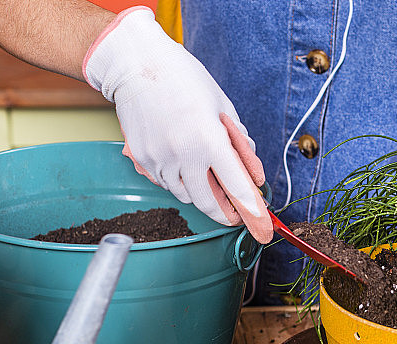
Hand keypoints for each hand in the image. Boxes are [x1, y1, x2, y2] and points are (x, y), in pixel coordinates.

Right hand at [83, 7, 272, 242]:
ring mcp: (159, 159)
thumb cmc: (184, 79)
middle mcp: (183, 154)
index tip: (261, 225)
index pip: (236, 187)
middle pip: (208, 203)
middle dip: (225, 213)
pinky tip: (184, 166)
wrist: (135, 65)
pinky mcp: (142, 159)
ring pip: (186, 196)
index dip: (252, 210)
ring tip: (209, 181)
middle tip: (236, 214)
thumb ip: (239, 142)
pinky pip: (166, 183)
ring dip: (201, 196)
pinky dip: (179, 182)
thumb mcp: (223, 106)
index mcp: (209, 140)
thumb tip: (250, 171)